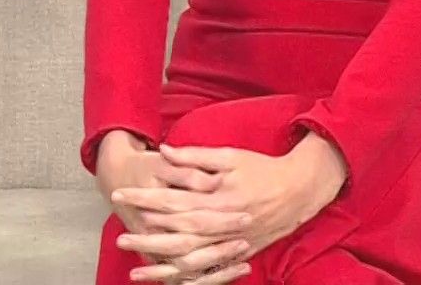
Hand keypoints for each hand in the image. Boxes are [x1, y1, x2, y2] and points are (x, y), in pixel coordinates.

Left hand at [111, 134, 346, 279]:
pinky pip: (209, 271)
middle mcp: (224, 226)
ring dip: (163, 267)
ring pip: (192, 261)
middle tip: (121, 237)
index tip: (120, 195)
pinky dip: (188, 279)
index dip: (145, 199)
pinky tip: (169, 281)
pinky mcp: (239, 254)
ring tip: (136, 271)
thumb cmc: (263, 169)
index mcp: (219, 199)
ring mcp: (232, 244)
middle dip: (147, 239)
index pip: (173, 201)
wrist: (300, 190)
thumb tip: (163, 150)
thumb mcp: (230, 156)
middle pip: (178, 237)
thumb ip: (195, 156)